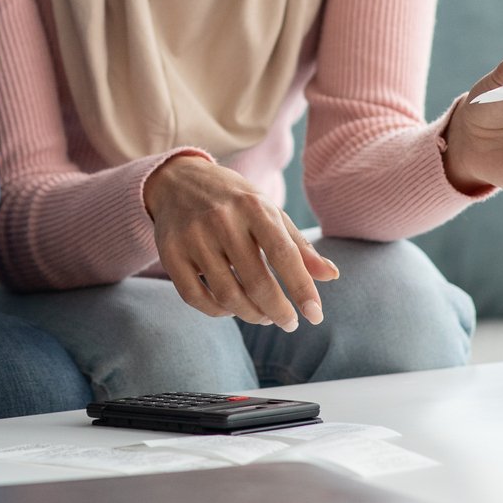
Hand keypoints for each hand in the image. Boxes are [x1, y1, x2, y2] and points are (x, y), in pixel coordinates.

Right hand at [142, 154, 339, 330]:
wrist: (177, 180)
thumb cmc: (233, 200)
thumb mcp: (268, 211)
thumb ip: (299, 245)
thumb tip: (331, 275)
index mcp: (252, 206)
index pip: (283, 253)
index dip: (301, 287)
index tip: (315, 315)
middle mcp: (221, 220)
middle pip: (256, 281)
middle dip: (278, 311)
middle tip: (289, 322)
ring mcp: (192, 237)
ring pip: (227, 295)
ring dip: (251, 314)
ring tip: (263, 315)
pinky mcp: (170, 253)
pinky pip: (196, 298)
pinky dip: (218, 312)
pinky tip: (231, 308)